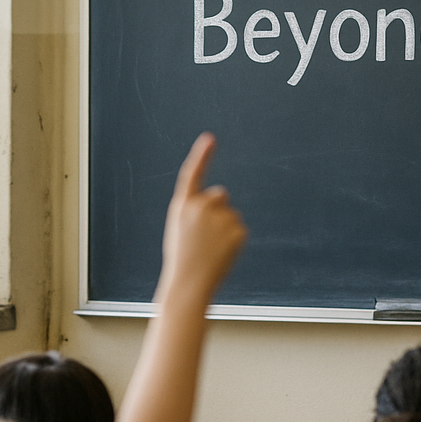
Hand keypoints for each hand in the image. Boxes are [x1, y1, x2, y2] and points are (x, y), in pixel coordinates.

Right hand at [158, 133, 246, 306]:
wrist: (188, 283)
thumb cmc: (182, 258)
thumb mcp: (181, 229)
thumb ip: (197, 209)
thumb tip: (222, 194)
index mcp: (182, 206)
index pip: (192, 174)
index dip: (201, 155)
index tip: (210, 138)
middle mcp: (201, 206)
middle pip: (220, 195)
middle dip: (217, 210)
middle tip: (204, 237)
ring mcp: (220, 217)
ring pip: (230, 215)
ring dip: (224, 229)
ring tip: (209, 249)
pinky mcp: (237, 230)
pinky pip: (239, 229)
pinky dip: (233, 241)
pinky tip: (221, 253)